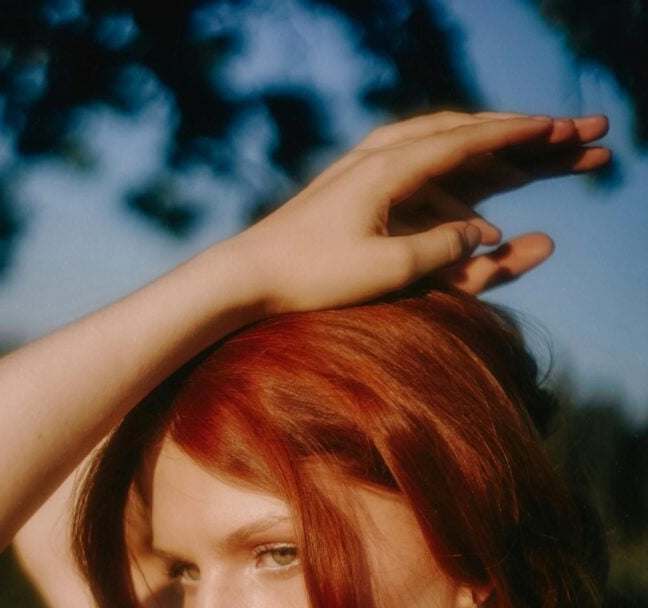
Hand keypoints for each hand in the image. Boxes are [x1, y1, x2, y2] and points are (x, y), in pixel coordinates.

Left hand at [234, 111, 609, 311]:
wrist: (248, 274)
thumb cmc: (312, 277)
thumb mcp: (386, 270)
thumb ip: (442, 250)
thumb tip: (481, 233)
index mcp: (391, 169)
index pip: (468, 140)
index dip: (516, 134)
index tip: (557, 128)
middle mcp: (379, 157)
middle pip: (461, 131)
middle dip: (514, 133)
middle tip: (561, 133)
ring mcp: (364, 167)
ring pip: (439, 142)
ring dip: (485, 147)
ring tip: (524, 153)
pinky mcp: (353, 186)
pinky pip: (416, 164)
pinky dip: (451, 171)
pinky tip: (464, 191)